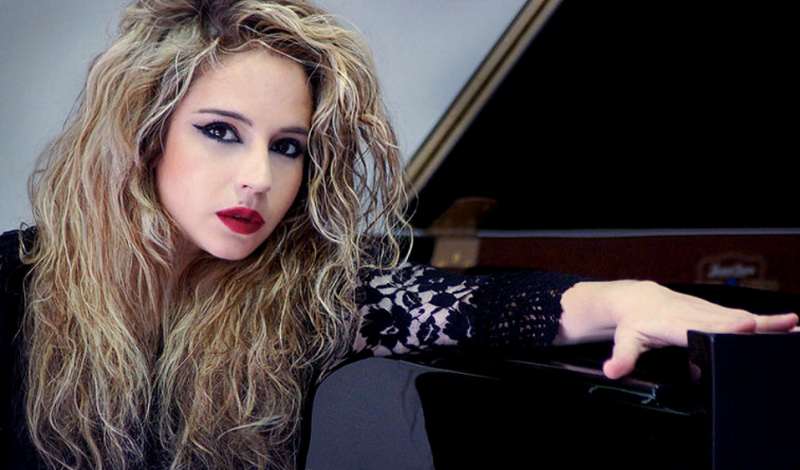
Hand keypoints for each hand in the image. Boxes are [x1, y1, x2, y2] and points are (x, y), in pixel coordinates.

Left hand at [602, 281, 798, 378]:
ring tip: (795, 327)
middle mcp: (692, 312)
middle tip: (786, 328)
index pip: (700, 325)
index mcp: (673, 321)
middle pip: (727, 319)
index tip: (745, 326)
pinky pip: (739, 316)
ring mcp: (705, 310)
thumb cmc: (632, 322)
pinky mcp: (713, 312)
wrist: (635, 299)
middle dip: (755, 324)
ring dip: (767, 322)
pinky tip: (786, 326)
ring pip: (737, 316)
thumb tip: (612, 371)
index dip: (723, 327)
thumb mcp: (625, 340)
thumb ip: (622, 357)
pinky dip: (763, 321)